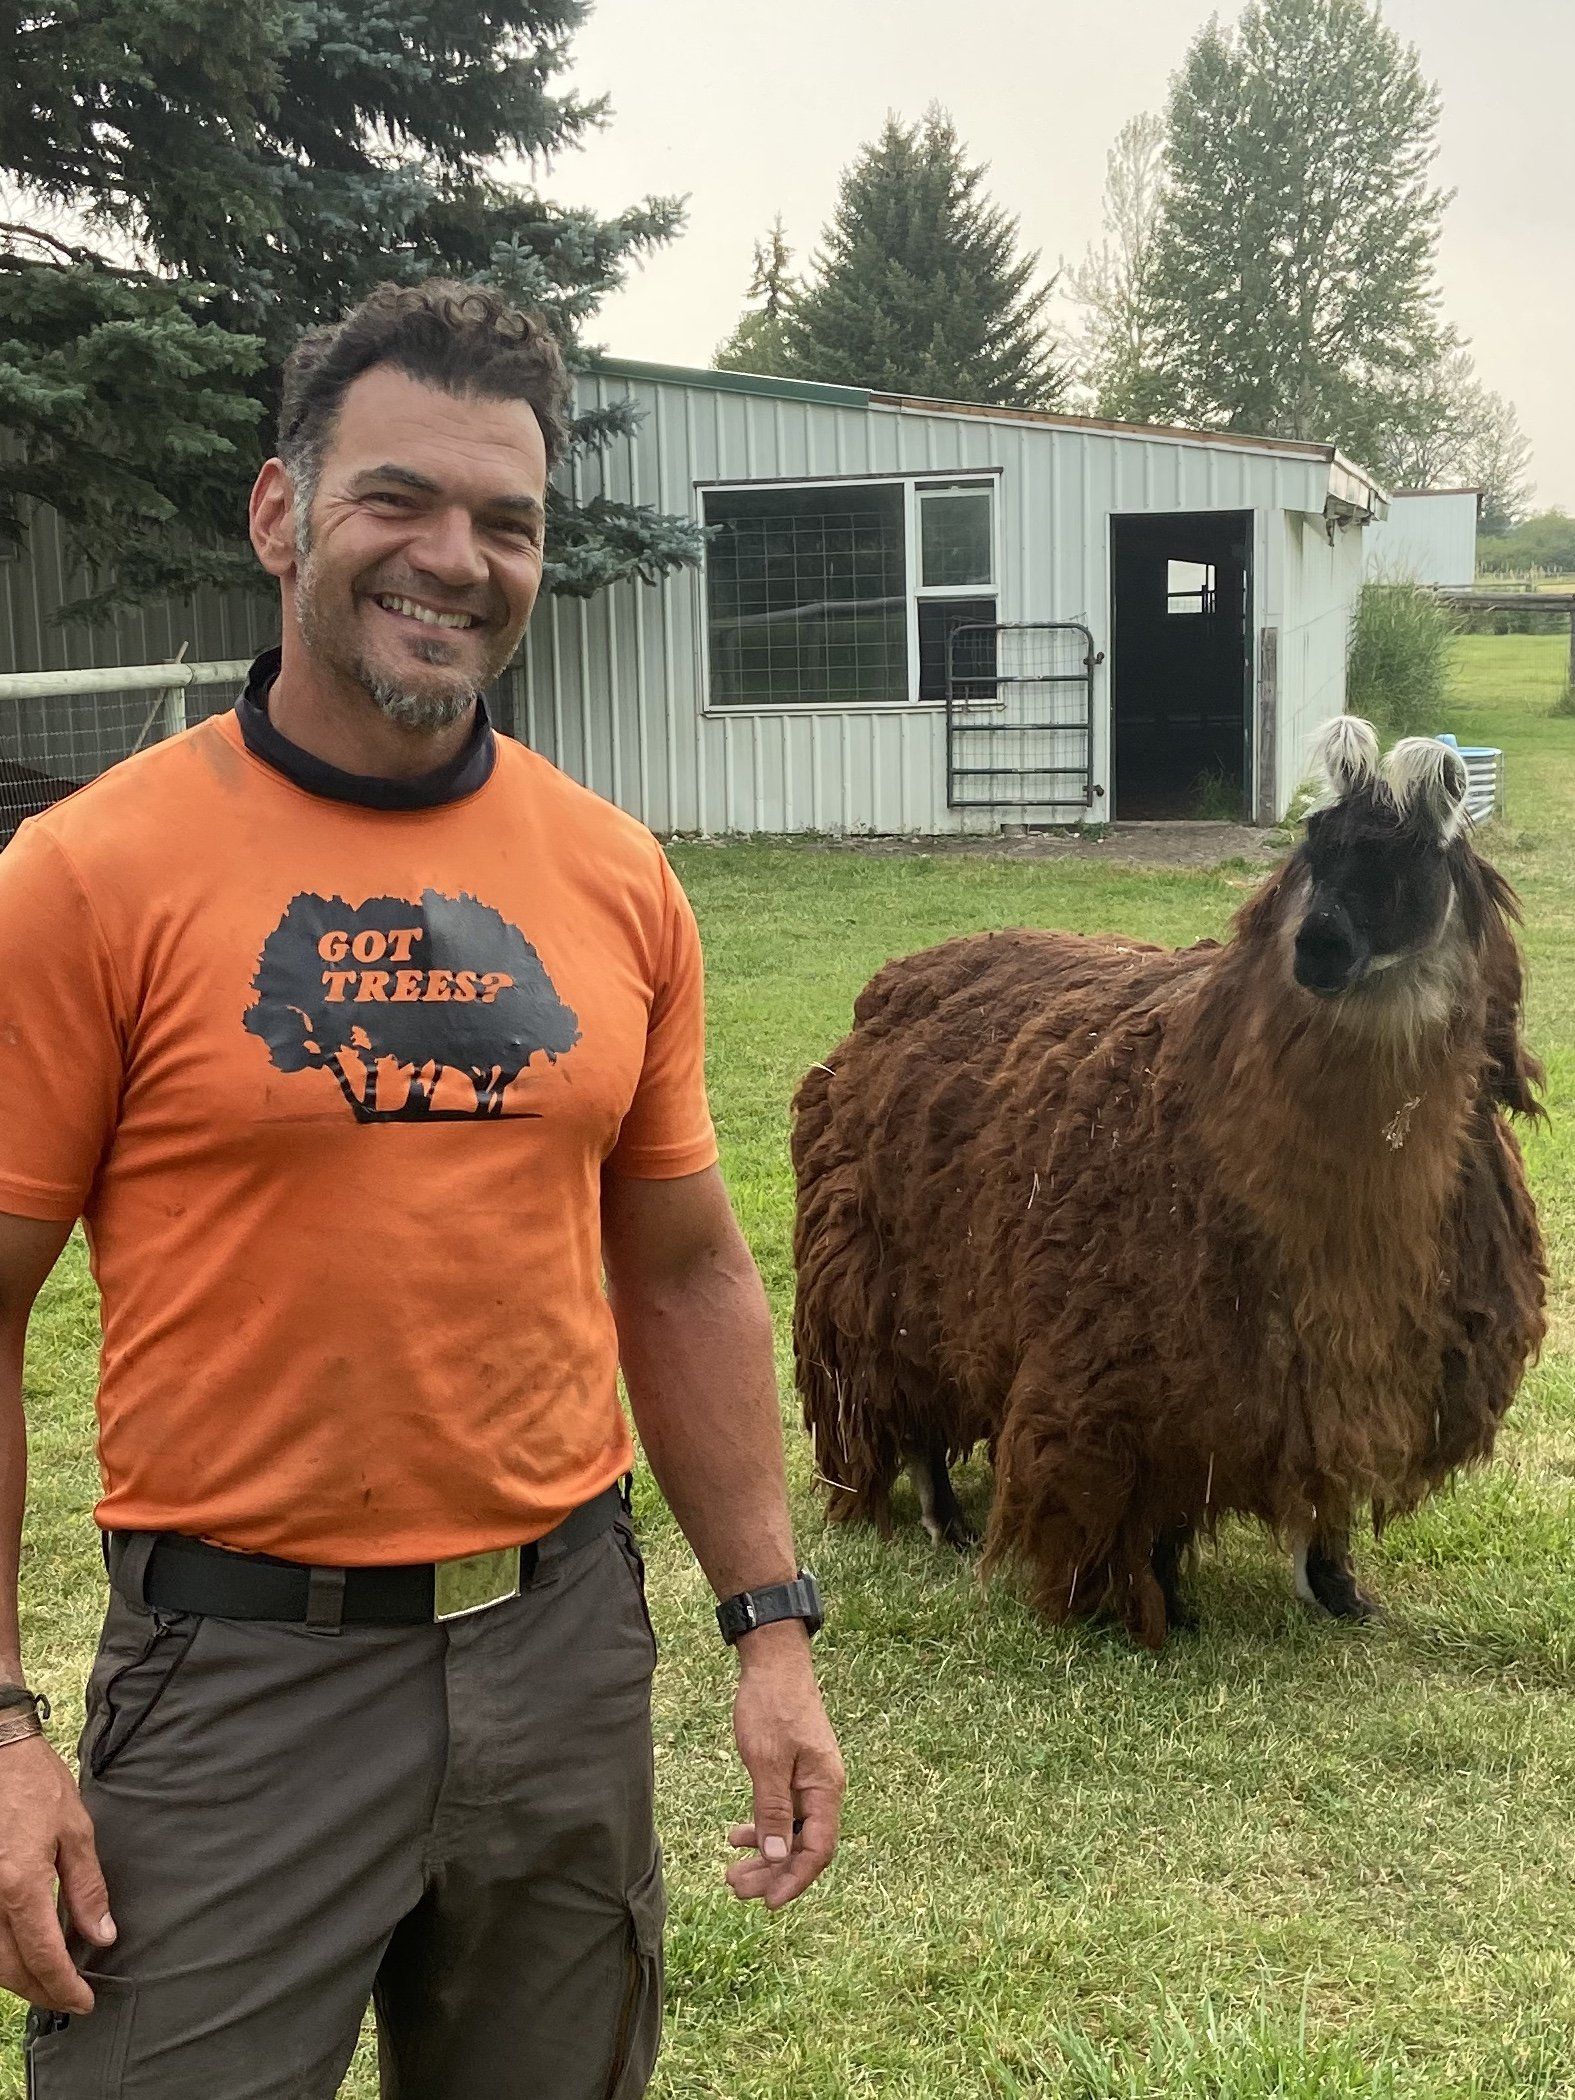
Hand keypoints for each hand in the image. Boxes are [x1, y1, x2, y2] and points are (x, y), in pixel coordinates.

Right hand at [0, 1736, 114, 2012]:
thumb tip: (102, 1934)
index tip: (83, 2002)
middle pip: (10, 1969)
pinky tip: (20, 1953)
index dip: (63, 1986)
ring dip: (17, 1978)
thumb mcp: (75, 1830)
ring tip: (48, 1982)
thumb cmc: (35, 1784)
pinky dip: (1, 1953)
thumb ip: (86, 1888)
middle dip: (40, 1991)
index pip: (44, 1955)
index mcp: (20, 1885)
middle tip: (68, 1999)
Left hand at [725, 1622, 844, 1910]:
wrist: (774, 1661)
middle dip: (772, 1874)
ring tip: (731, 1873)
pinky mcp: (794, 1771)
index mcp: (825, 1788)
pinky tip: (736, 1835)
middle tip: (735, 1889)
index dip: (794, 1881)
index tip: (767, 1904)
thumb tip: (775, 1858)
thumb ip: (771, 1809)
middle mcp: (823, 1789)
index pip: (817, 1850)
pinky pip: (782, 1812)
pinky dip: (761, 1827)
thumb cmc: (772, 1706)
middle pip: (803, 1847)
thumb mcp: (766, 1760)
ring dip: (764, 1855)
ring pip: (790, 1832)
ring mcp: (809, 1780)